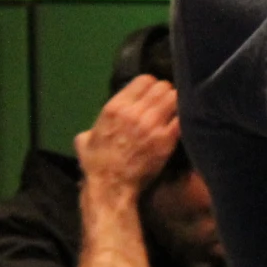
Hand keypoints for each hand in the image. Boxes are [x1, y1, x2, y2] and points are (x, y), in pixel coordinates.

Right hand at [74, 76, 180, 197]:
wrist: (112, 186)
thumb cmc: (97, 164)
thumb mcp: (85, 139)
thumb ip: (93, 127)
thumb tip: (95, 128)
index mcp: (115, 107)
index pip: (144, 79)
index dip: (150, 85)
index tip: (152, 93)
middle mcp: (134, 112)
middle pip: (162, 86)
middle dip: (165, 92)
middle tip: (165, 103)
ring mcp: (152, 125)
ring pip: (173, 98)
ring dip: (175, 103)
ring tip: (174, 112)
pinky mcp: (165, 140)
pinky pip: (181, 118)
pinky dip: (182, 118)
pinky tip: (179, 124)